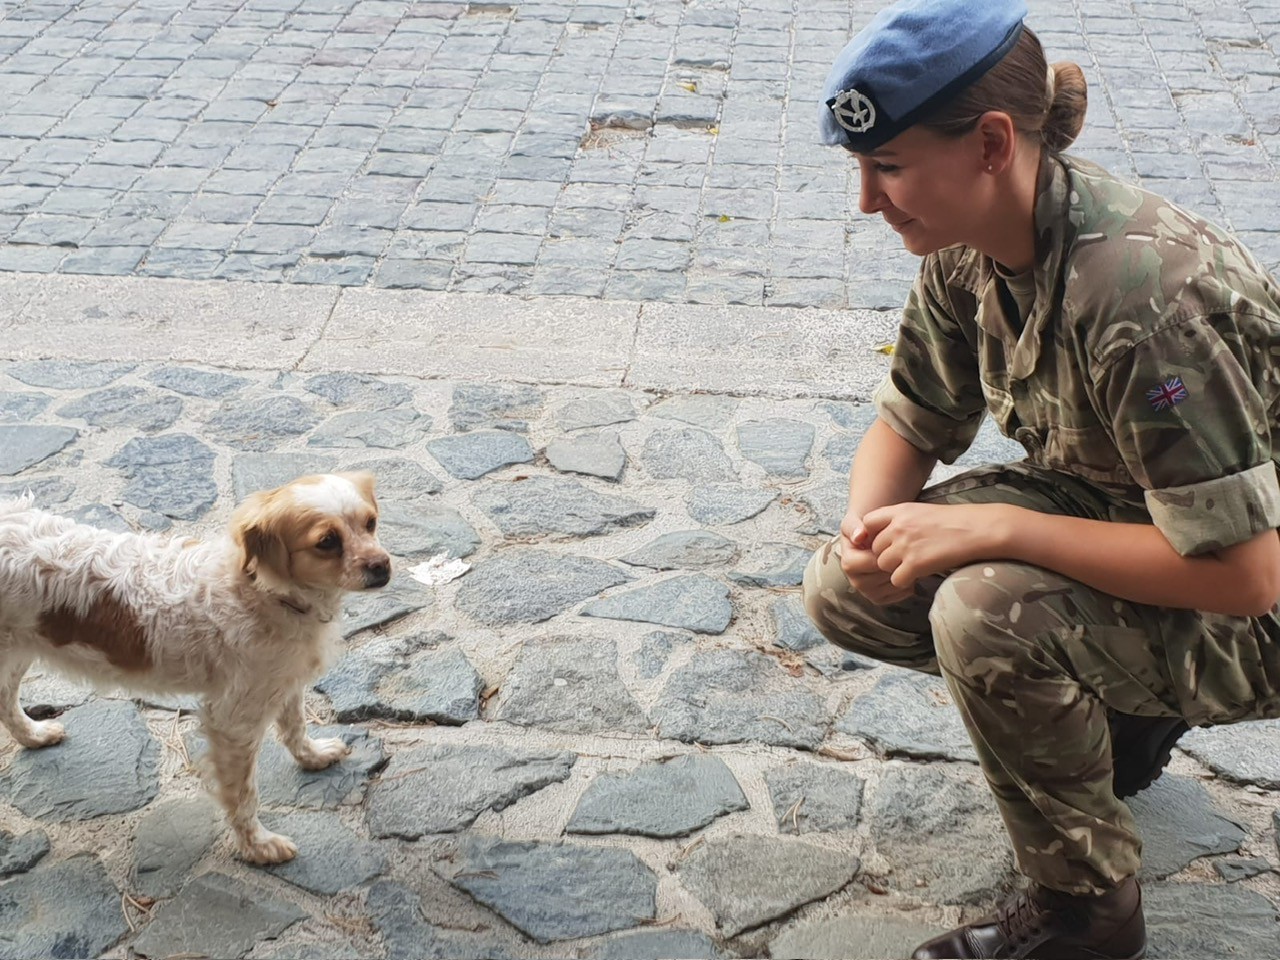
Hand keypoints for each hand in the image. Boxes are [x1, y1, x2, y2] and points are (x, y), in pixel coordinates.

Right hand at [838, 510, 914, 604]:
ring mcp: (868, 591)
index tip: (888, 544)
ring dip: (902, 573)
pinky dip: (908, 583)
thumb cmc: (866, 527)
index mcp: (848, 562)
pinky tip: (907, 570)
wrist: (876, 535)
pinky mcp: (880, 597)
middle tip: (901, 551)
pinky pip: (899, 595)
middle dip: (893, 563)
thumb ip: (854, 525)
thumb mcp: (856, 520)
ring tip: (905, 559)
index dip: (881, 554)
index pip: (868, 563)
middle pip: (880, 577)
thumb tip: (859, 536)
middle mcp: (855, 580)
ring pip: (892, 586)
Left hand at [860, 502, 1014, 586]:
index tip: (885, 542)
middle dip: (887, 555)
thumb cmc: (954, 521)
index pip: (868, 523)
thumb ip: (900, 520)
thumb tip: (885, 536)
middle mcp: (898, 527)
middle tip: (906, 558)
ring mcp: (905, 546)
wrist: (977, 529)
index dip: (873, 535)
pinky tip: (919, 575)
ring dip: (896, 569)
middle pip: (875, 548)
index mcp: (899, 511)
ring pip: (883, 565)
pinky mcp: (914, 564)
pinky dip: (906, 581)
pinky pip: (896, 579)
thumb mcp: (922, 511)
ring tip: (914, 566)